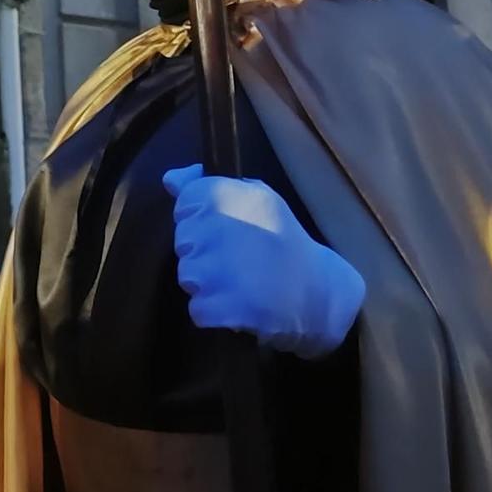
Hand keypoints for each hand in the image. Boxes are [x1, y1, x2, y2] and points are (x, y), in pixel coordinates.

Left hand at [161, 165, 364, 358]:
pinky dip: (214, 312)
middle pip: (183, 244)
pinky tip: (240, 305)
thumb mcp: (255, 199)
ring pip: (187, 276)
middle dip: (203, 253)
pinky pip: (197, 308)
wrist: (320, 292)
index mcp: (224, 195)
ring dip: (208, 283)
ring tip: (241, 283)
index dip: (201, 221)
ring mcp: (215, 269)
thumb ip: (204, 185)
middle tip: (238, 259)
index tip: (225, 231)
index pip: (184, 206)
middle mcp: (215, 227)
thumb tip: (171, 179)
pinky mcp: (218, 305)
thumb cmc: (286, 241)